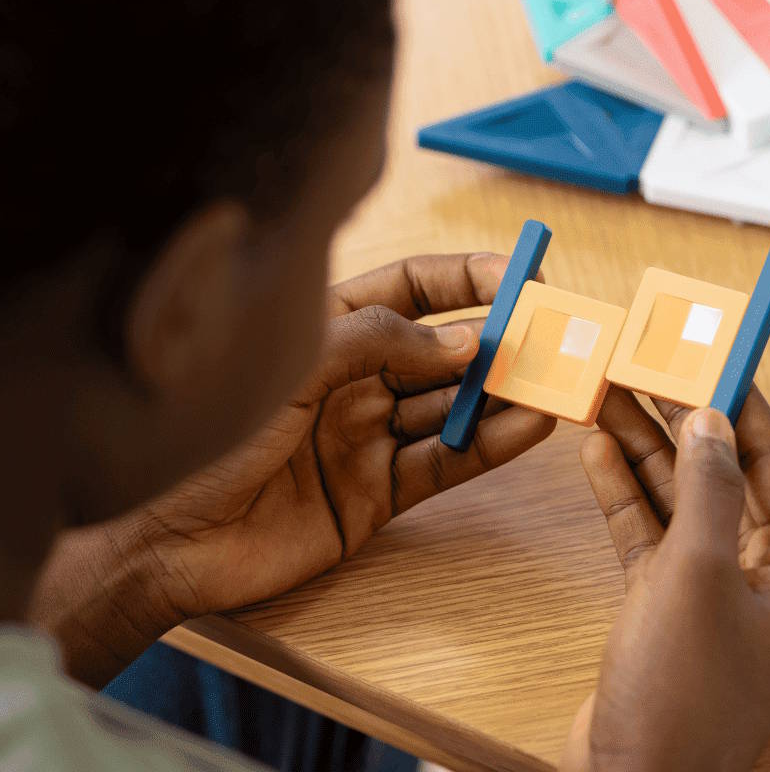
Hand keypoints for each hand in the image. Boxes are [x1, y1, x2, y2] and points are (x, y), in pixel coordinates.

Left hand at [33, 252, 554, 686]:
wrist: (164, 543)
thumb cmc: (212, 436)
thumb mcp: (295, 365)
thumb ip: (381, 342)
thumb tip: (464, 339)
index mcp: (332, 328)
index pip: (414, 286)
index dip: (468, 277)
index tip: (521, 276)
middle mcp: (358, 377)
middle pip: (445, 347)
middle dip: (500, 337)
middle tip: (554, 335)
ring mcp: (372, 434)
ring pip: (454, 404)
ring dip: (504, 391)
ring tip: (556, 379)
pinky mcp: (381, 492)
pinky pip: (448, 462)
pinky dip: (490, 444)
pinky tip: (528, 425)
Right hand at [560, 388, 769, 771]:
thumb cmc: (684, 698)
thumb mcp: (699, 575)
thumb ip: (707, 487)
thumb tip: (711, 418)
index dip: (740, 403)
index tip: (707, 350)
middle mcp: (768, 575)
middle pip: (723, 473)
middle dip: (679, 420)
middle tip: (643, 365)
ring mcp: (715, 591)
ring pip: (680, 498)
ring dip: (643, 449)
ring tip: (606, 393)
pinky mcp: (668, 607)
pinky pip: (650, 533)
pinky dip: (624, 492)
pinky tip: (597, 450)